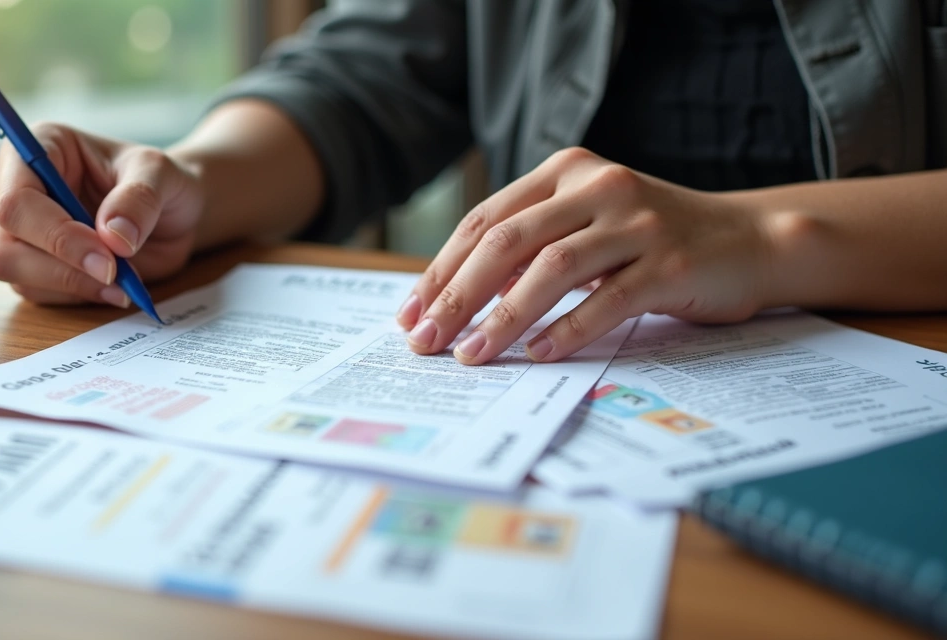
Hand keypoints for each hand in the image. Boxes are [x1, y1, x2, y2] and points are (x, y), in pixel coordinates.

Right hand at [0, 123, 203, 305]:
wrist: (173, 214)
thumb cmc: (160, 183)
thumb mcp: (162, 175)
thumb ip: (140, 198)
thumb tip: (113, 236)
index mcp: (39, 147)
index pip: (16, 199)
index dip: (57, 235)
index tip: (107, 256)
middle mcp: (14, 187)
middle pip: (2, 245)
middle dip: (61, 268)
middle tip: (115, 275)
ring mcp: (17, 229)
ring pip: (15, 274)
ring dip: (72, 286)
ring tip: (122, 282)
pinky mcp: (31, 263)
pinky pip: (37, 293)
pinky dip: (78, 296)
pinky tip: (114, 288)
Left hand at [396, 147, 776, 363]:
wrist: (750, 240)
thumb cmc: (652, 242)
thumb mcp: (586, 228)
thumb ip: (530, 248)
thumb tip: (460, 298)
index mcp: (567, 173)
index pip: (485, 220)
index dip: (441, 269)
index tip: (410, 313)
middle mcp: (599, 186)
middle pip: (507, 241)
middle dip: (457, 296)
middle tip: (427, 341)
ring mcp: (638, 221)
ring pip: (551, 268)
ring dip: (502, 318)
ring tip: (471, 355)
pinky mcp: (672, 261)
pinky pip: (608, 299)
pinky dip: (568, 329)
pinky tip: (539, 355)